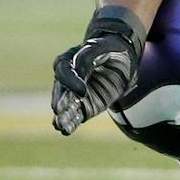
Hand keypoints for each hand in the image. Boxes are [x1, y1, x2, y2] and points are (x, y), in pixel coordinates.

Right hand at [51, 8, 144, 135]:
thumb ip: (86, 59)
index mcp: (68, 61)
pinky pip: (75, 117)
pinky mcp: (84, 106)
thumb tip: (78, 76)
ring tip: (59, 125)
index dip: (70, 82)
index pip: (64, 72)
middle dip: (60, 102)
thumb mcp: (99, 48)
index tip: (82, 92)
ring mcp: (74, 95)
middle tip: (58, 110)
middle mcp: (67, 80)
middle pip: (61, 92)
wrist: (121, 57)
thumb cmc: (108, 49)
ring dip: (62, 116)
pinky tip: (66, 131)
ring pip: (65, 108)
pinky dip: (70, 124)